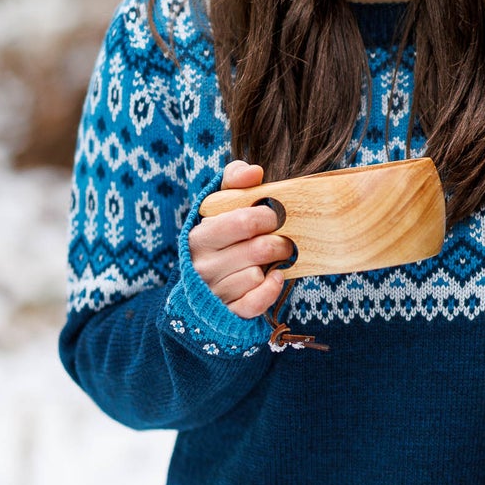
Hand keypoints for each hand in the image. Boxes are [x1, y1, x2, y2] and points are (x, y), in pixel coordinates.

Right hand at [188, 159, 294, 319]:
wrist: (202, 286)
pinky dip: (270, 289)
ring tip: (274, 258)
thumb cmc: (219, 238)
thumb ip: (233, 181)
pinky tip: (274, 277)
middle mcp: (203, 266)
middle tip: (285, 238)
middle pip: (258, 248)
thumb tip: (255, 171)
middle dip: (279, 241)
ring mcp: (214, 292)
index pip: (243, 221)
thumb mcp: (219, 206)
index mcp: (199, 237)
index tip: (275, 216)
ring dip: (274, 265)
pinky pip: (256, 301)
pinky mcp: (228, 312)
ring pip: (258, 274)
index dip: (268, 216)